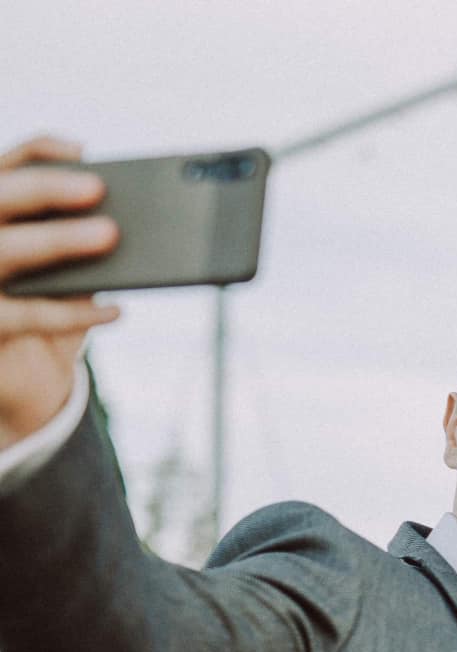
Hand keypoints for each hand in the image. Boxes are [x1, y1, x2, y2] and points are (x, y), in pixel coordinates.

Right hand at [0, 136, 121, 446]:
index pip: (4, 167)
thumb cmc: (51, 306)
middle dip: (46, 188)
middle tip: (98, 188)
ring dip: (57, 239)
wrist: (27, 376)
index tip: (84, 151)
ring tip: (110, 235)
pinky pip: (27, 315)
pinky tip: (116, 310)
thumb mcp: (67, 270)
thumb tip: (125, 221)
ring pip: (4, 250)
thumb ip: (82, 243)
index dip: (39, 152)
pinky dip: (76, 311)